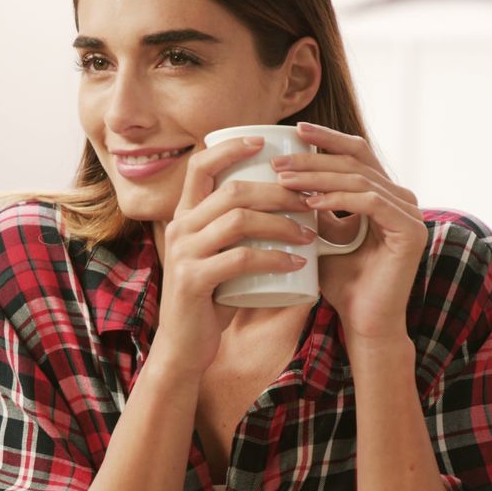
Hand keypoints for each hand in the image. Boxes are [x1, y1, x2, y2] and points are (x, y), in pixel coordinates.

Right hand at [151, 136, 316, 376]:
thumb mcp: (218, 256)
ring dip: (281, 222)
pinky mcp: (193, 281)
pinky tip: (297, 263)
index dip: (231, 148)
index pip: (201, 166)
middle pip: (231, 191)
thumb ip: (237, 233)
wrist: (184, 347)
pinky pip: (240, 259)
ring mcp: (183, 254)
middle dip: (278, 191)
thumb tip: (284, 203)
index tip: (264, 143)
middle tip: (312, 200)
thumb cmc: (210, 299)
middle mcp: (179, 228)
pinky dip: (273, 258)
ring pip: (238, 220)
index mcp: (184, 216)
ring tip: (311, 232)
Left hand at [271, 122, 427, 341]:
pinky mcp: (410, 231)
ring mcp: (410, 214)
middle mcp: (402, 199)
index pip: (356, 154)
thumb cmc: (341, 283)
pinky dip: (338, 200)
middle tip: (277, 161)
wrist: (363, 322)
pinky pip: (370, 203)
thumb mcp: (320, 235)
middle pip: (356, 162)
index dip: (327, 138)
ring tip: (283, 180)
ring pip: (359, 180)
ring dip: (318, 177)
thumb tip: (283, 175)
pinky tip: (309, 202)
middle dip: (313, 158)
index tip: (294, 130)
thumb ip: (313, 206)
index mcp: (384, 195)